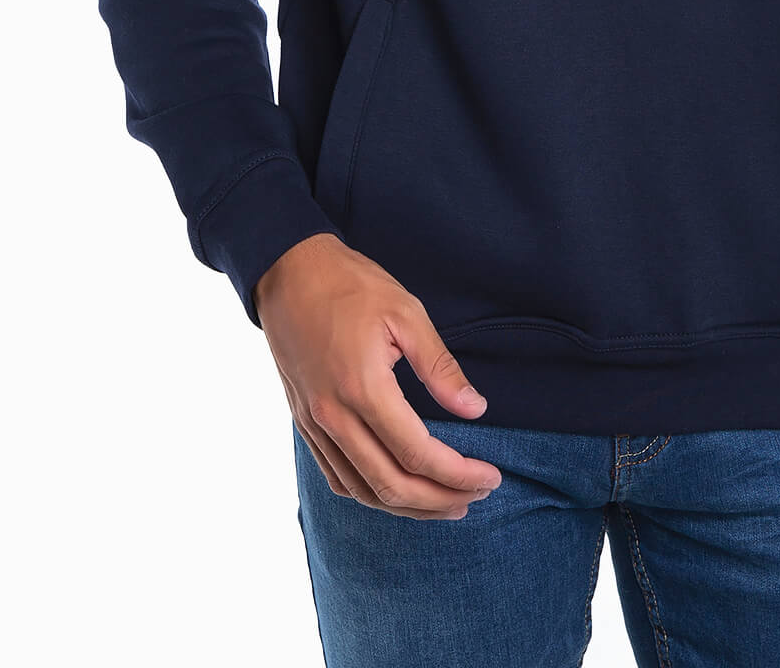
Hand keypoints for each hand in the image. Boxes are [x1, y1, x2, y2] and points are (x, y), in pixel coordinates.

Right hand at [253, 233, 502, 518]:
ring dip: (407, 506)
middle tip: (478, 496)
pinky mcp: (305, 422)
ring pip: (362, 490)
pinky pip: (337, 477)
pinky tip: (395, 491)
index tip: (490, 476)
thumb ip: (440, 367)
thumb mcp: (406, 313)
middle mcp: (334, 417)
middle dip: (440, 500)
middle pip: (391, 485)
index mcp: (363, 389)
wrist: (288, 272)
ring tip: (446, 503)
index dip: (459, 474)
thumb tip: (475, 409)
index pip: (418, 454)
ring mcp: (314, 424)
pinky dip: (370, 494)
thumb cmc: (350, 286)